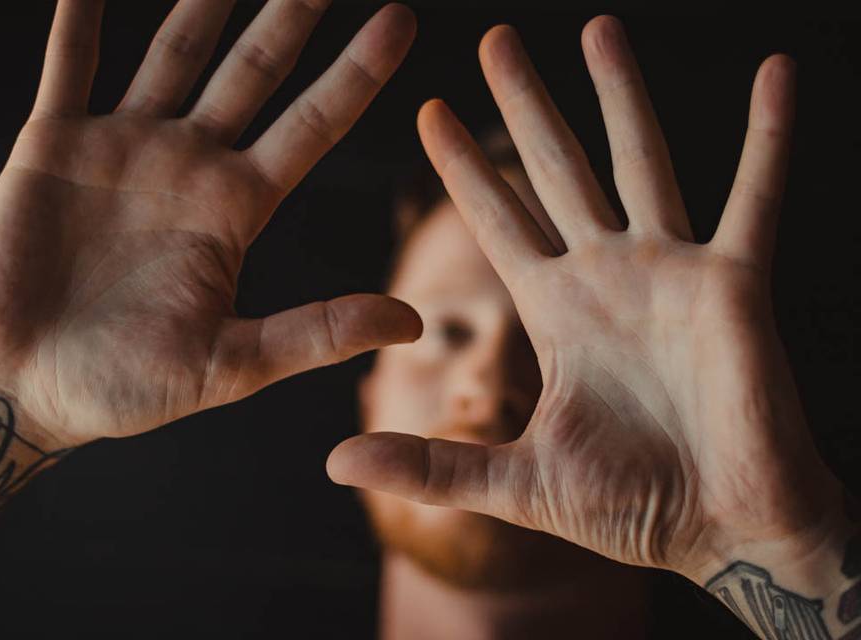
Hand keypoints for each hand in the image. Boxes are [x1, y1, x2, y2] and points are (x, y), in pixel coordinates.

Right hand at [0, 0, 419, 448]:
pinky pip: (71, 65)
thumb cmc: (126, 386)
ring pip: (174, 52)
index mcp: (236, 209)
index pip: (312, 126)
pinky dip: (80, 20)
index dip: (355, 76)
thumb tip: (414, 323)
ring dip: (203, 1)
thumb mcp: (232, 364)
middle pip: (254, 71)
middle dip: (290, 16)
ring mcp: (124, 148)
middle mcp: (189, 166)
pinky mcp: (54, 146)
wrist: (26, 387)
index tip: (396, 23)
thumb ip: (318, 335)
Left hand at [327, 16, 844, 581]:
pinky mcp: (734, 285)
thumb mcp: (516, 483)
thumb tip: (333, 463)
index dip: (463, 169)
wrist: (722, 532)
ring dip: (621, 95)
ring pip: (640, 161)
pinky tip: (778, 74)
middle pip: (556, 169)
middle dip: (526, 106)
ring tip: (597, 27)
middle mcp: (608, 278)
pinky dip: (768, 136)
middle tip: (494, 39)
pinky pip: (755, 196)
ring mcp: (672, 272)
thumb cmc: (629, 509)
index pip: (499, 220)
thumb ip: (432, 465)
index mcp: (556, 312)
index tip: (427, 112)